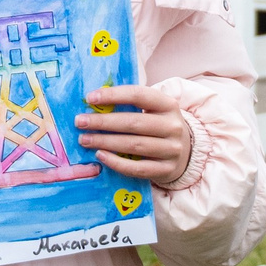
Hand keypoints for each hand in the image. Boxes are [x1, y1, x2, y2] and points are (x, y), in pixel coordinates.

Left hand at [75, 85, 193, 183]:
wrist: (185, 153)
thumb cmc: (158, 127)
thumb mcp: (152, 111)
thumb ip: (129, 106)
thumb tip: (94, 102)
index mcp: (168, 105)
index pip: (139, 95)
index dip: (113, 95)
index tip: (89, 98)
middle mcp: (173, 126)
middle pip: (133, 123)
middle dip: (103, 122)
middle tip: (80, 122)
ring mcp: (172, 149)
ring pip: (134, 145)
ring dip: (105, 142)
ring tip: (85, 139)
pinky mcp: (166, 170)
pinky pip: (138, 168)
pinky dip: (117, 162)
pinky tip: (100, 156)